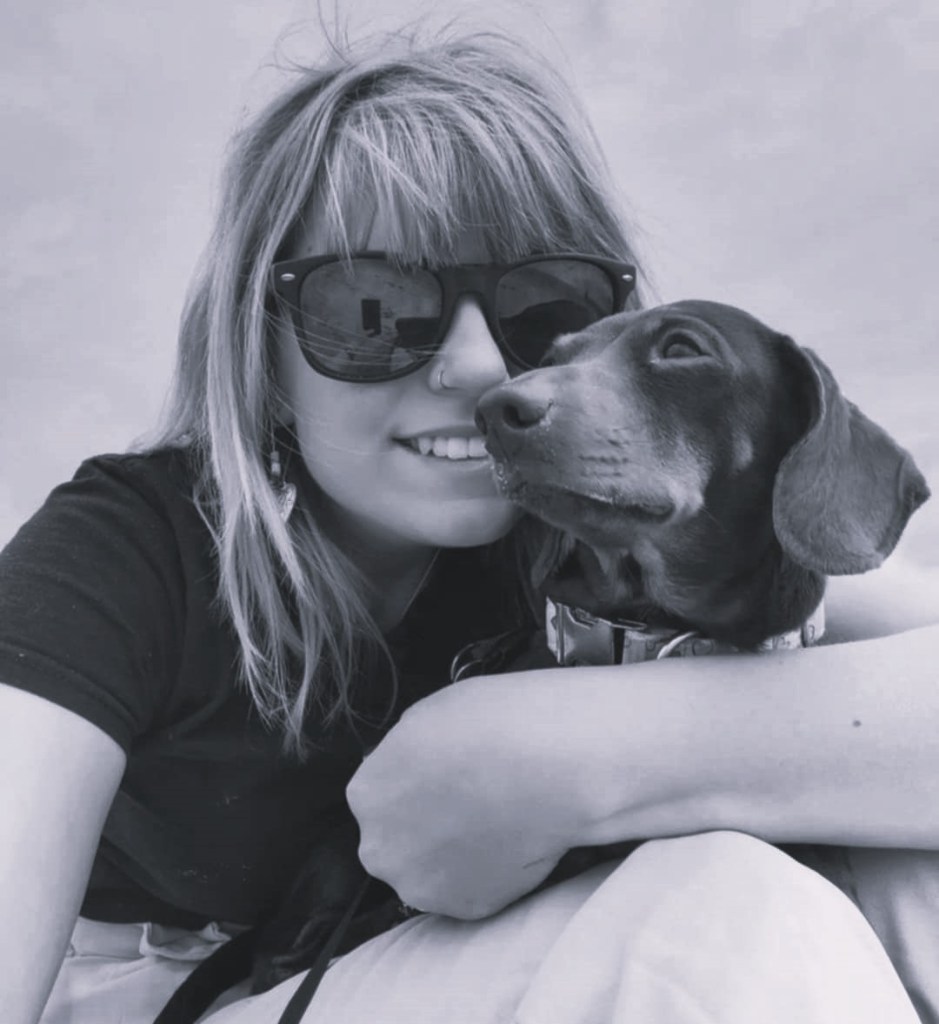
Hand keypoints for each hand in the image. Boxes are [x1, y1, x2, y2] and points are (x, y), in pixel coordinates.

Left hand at [346, 672, 589, 918]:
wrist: (546, 766)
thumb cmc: (489, 724)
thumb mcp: (426, 716)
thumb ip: (405, 754)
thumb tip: (411, 767)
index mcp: (367, 795)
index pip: (378, 793)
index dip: (411, 783)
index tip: (441, 776)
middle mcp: (381, 849)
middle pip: (394, 841)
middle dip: (422, 826)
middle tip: (466, 803)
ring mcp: (421, 885)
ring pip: (428, 872)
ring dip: (451, 855)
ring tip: (494, 824)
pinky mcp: (465, 909)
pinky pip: (469, 890)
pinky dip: (486, 873)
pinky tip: (510, 842)